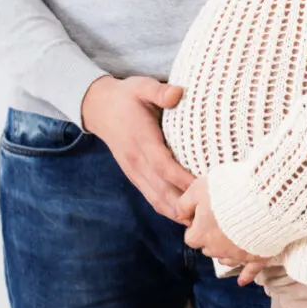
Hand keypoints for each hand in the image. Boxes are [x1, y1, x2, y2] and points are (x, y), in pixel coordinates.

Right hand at [82, 75, 195, 221]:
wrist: (99, 107)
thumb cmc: (126, 96)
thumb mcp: (141, 86)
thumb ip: (159, 91)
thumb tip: (177, 93)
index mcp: (141, 140)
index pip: (163, 165)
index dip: (182, 179)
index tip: (202, 187)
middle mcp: (136, 160)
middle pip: (162, 190)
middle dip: (184, 204)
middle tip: (207, 214)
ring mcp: (134, 171)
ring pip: (156, 198)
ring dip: (176, 212)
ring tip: (199, 221)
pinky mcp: (134, 176)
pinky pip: (151, 197)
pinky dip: (167, 208)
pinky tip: (183, 215)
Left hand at [177, 177, 269, 285]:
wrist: (263, 198)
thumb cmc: (228, 191)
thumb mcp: (198, 189)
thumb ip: (184, 204)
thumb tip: (179, 216)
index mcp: (201, 234)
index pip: (191, 237)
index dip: (196, 226)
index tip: (204, 215)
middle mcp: (217, 249)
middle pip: (208, 248)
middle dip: (211, 238)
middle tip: (221, 221)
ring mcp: (238, 255)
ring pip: (225, 258)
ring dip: (225, 251)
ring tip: (232, 238)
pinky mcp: (257, 256)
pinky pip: (250, 271)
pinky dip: (246, 275)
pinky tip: (242, 282)